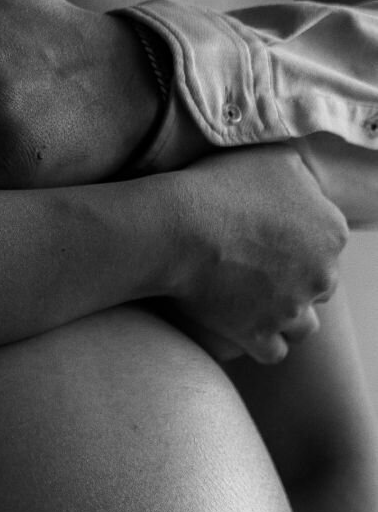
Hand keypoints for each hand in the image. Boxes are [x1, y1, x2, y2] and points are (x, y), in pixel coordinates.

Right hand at [170, 144, 347, 363]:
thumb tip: (304, 184)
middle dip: (298, 283)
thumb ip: (301, 175)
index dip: (302, 246)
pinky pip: (274, 353)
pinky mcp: (259, 334)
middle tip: (263, 273)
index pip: (329, 247)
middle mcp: (321, 274)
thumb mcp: (273, 158)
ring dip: (287, 318)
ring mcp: (290, 309)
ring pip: (304, 326)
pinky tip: (246, 331)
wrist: (179, 229)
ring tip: (259, 307)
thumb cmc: (220, 187)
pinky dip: (263, 343)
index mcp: (332, 231)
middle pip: (320, 288)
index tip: (273, 243)